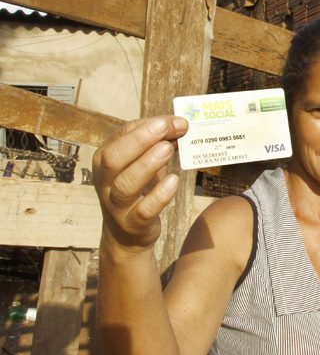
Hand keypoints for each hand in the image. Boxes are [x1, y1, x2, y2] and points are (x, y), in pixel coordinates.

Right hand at [92, 116, 187, 251]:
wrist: (126, 233)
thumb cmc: (138, 189)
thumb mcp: (142, 163)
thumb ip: (159, 144)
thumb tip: (181, 125)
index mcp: (105, 160)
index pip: (122, 135)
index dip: (148, 125)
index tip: (176, 120)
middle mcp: (105, 181)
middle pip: (114, 158)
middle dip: (140, 140)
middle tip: (165, 127)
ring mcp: (116, 205)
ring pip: (125, 184)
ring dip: (147, 164)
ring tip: (168, 149)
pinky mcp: (132, 224)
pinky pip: (143, 211)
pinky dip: (159, 196)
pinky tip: (173, 181)